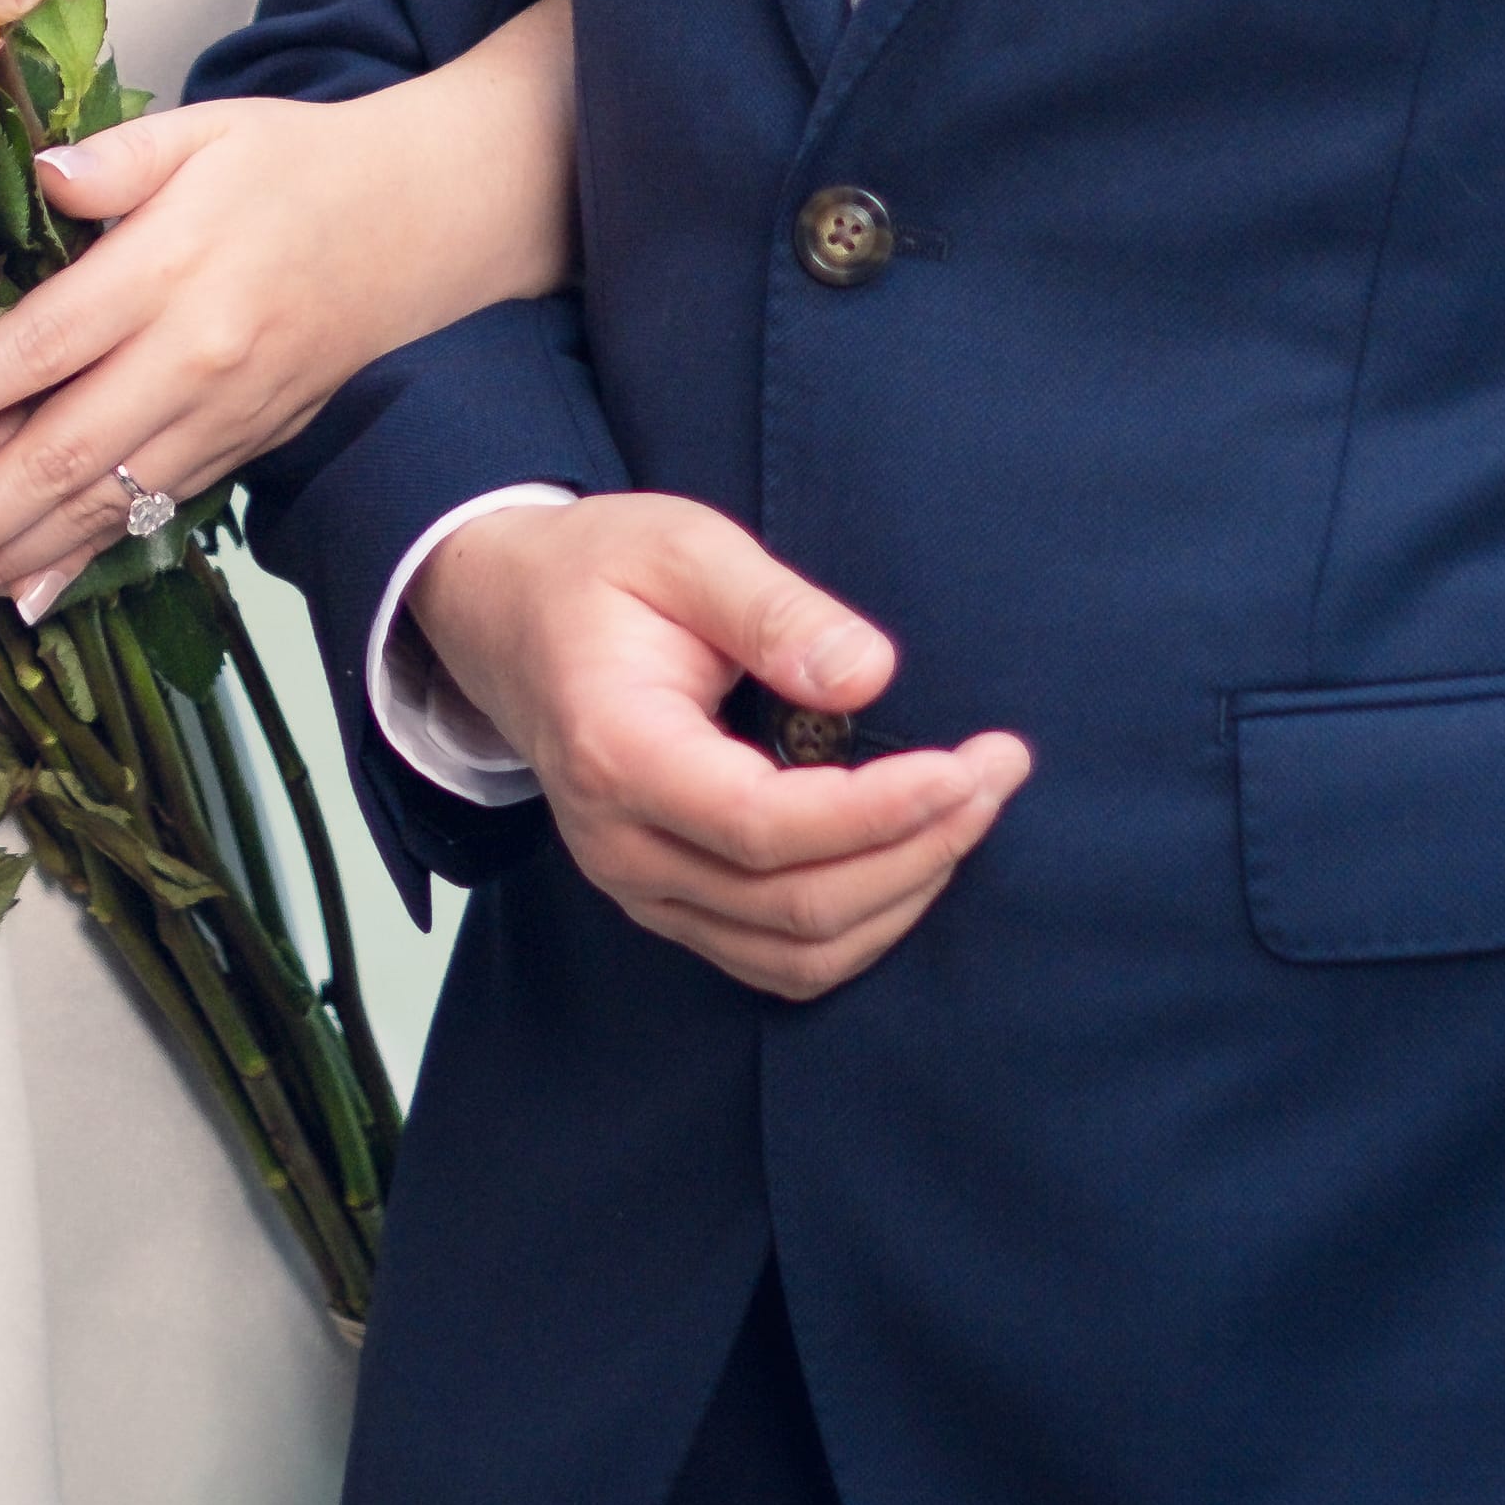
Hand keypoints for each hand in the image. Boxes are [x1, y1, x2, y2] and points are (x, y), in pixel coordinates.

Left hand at [0, 18, 576, 630]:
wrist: (425, 221)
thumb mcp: (203, 130)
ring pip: (101, 506)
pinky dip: (83, 560)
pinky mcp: (245, 447)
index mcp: (172, 271)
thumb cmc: (297, 165)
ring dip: (7, 564)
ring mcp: (224, 417)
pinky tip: (22, 598)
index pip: (40, 349)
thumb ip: (114, 157)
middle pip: (60, 456)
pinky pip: (152, 515)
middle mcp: (195, 359)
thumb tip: (41, 173)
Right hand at [415, 493, 1028, 997]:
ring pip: (793, 952)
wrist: (507, 615)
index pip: (763, 826)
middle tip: (997, 773)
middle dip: (918, 849)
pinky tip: (912, 857)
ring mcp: (639, 888)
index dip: (879, 813)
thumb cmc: (596, 573)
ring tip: (970, 810)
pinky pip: (775, 957)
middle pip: (794, 905)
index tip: (968, 765)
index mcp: (617, 754)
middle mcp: (620, 846)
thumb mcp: (683, 547)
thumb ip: (773, 608)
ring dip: (901, 895)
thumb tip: (870, 676)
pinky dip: (860, 925)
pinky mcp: (667, 903)